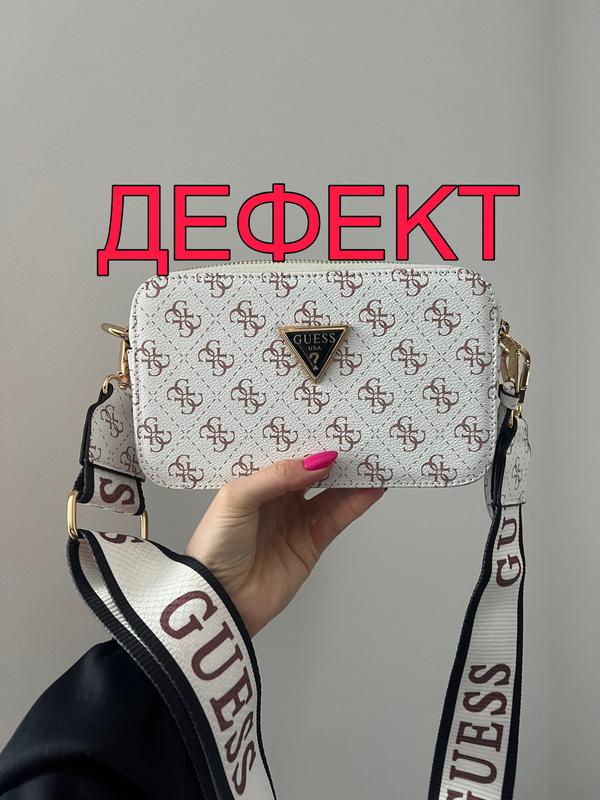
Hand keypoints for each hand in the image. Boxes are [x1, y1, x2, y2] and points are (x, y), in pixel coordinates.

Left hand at [185, 451, 384, 636]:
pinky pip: (338, 518)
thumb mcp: (237, 498)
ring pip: (331, 494)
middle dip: (334, 457)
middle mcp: (278, 500)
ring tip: (373, 459)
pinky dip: (357, 503)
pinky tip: (372, 488)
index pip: (287, 456)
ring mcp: (296, 522)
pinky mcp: (312, 544)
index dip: (307, 441)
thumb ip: (276, 477)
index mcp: (255, 483)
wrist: (220, 598)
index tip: (330, 425)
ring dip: (352, 478)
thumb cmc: (215, 545)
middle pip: (313, 473)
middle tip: (358, 438)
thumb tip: (317, 461)